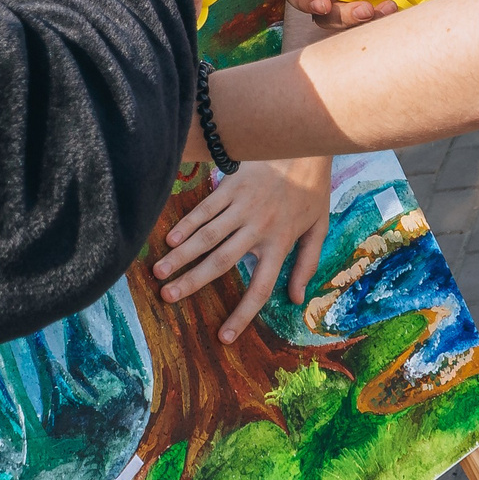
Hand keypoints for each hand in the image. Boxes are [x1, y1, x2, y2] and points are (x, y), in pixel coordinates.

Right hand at [153, 157, 333, 341]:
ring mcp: (242, 207)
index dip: (242, 314)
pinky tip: (170, 238)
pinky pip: (205, 209)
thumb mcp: (319, 228)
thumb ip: (307, 264)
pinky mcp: (231, 186)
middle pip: (220, 261)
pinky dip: (186, 224)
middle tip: (167, 296)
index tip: (223, 336)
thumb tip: (296, 299)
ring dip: (180, 255)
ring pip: (206, 236)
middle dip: (191, 281)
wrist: (304, 143)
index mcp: (281, 243)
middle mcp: (258, 228)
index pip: (260, 287)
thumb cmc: (311, 188)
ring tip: (159, 271)